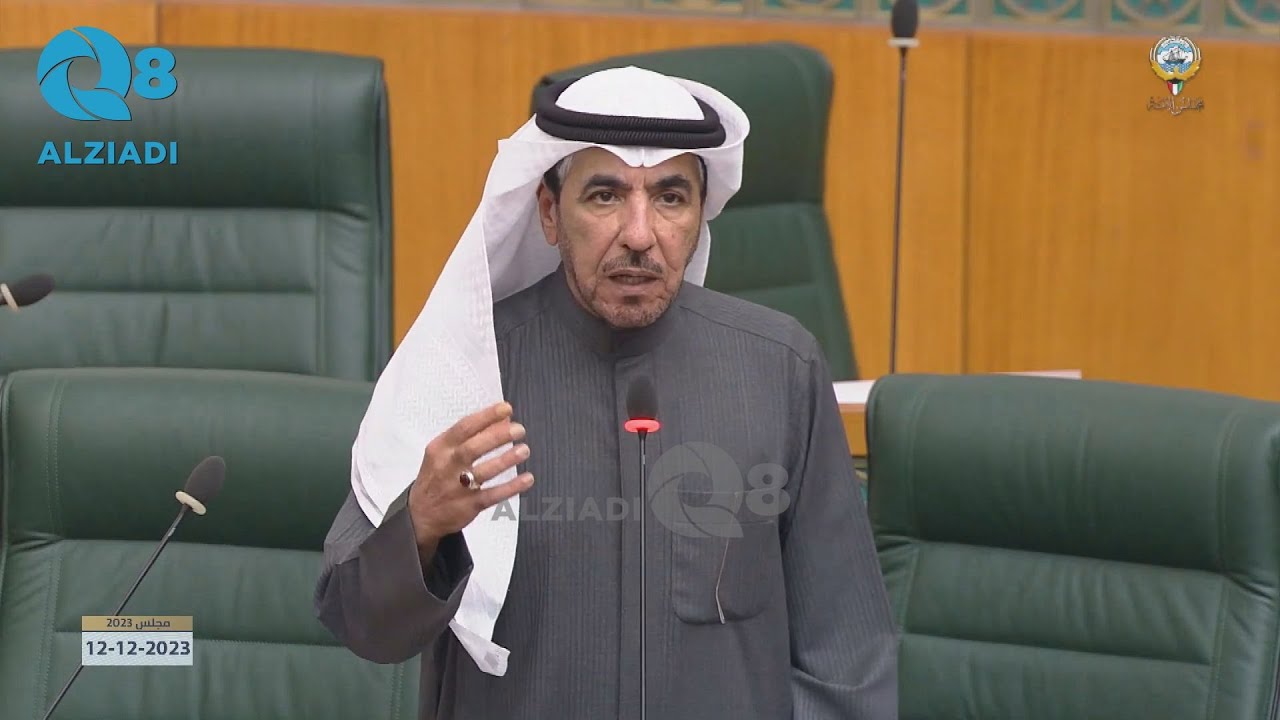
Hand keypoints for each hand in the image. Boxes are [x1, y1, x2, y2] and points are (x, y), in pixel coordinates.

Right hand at [408, 402, 533, 551]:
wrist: (421, 514)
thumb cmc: (437, 476)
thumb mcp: (446, 452)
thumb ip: (473, 435)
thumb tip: (504, 419)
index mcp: (440, 448)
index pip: (464, 427)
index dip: (486, 417)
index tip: (505, 409)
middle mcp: (447, 466)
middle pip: (472, 448)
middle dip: (497, 437)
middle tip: (519, 430)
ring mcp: (457, 487)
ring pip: (484, 472)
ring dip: (506, 460)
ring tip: (524, 450)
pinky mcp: (468, 506)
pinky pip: (493, 495)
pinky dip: (511, 487)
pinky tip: (527, 479)